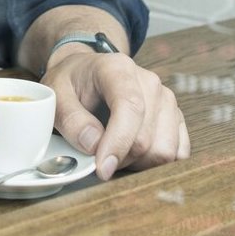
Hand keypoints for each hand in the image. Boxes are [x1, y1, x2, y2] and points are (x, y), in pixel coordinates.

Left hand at [43, 52, 189, 180]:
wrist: (84, 73)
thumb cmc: (71, 83)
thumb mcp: (56, 94)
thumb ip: (71, 119)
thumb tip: (94, 145)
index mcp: (118, 68)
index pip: (130, 108)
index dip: (118, 143)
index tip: (102, 168)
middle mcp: (149, 82)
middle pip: (147, 137)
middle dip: (121, 158)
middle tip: (99, 157)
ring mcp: (166, 99)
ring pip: (165, 150)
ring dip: (138, 163)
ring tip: (114, 152)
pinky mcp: (175, 118)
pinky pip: (178, 153)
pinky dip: (155, 163)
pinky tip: (133, 154)